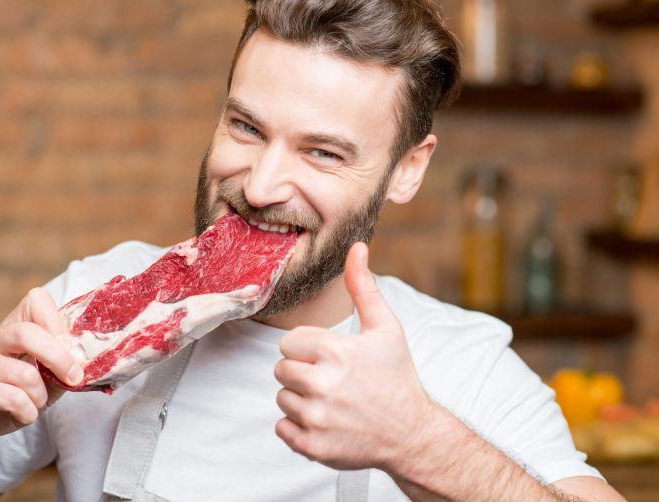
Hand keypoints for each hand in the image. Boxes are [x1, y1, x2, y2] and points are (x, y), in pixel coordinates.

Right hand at [0, 288, 82, 457]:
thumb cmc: (7, 401)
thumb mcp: (43, 382)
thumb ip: (61, 368)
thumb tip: (87, 362)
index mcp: (10, 330)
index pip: (35, 300)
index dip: (58, 321)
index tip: (72, 347)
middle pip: (28, 333)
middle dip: (59, 358)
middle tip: (74, 377)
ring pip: (25, 374)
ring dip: (40, 397)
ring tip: (35, 404)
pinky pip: (12, 398)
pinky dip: (27, 412)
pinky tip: (22, 415)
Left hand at [274, 242, 433, 470]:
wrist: (412, 433)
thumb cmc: (397, 377)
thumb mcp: (386, 328)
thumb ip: (363, 287)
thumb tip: (356, 247)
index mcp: (336, 351)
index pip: (288, 342)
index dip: (307, 349)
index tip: (329, 357)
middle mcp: (324, 385)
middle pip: (280, 370)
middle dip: (301, 372)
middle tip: (330, 379)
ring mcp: (317, 418)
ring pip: (282, 398)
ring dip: (300, 399)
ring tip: (331, 400)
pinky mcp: (313, 446)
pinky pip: (281, 428)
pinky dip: (297, 427)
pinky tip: (325, 420)